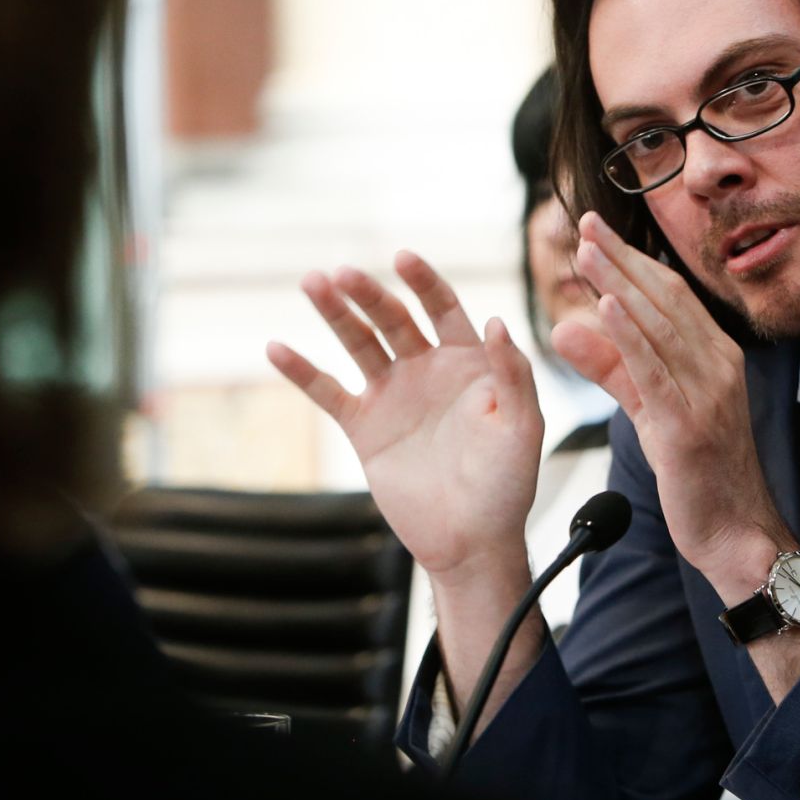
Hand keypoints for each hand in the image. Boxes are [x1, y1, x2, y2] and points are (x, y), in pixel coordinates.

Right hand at [266, 251, 542, 578]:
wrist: (471, 541)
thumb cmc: (507, 486)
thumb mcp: (522, 427)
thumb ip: (513, 374)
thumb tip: (496, 322)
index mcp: (467, 362)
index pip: (442, 308)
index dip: (424, 282)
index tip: (402, 258)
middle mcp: (426, 370)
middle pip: (392, 318)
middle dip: (368, 293)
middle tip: (342, 272)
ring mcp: (392, 395)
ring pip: (358, 343)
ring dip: (335, 313)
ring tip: (313, 283)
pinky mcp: (364, 427)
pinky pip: (328, 392)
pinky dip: (302, 371)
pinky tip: (276, 348)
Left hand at [551, 213, 789, 589]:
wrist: (737, 533)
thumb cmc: (696, 472)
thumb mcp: (649, 409)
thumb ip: (610, 368)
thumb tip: (568, 327)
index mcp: (714, 357)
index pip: (668, 295)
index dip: (630, 260)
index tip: (594, 230)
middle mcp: (717, 365)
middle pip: (663, 299)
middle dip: (621, 258)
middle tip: (584, 222)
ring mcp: (707, 393)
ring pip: (658, 326)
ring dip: (619, 284)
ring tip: (585, 251)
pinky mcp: (689, 425)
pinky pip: (655, 371)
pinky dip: (629, 334)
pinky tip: (606, 305)